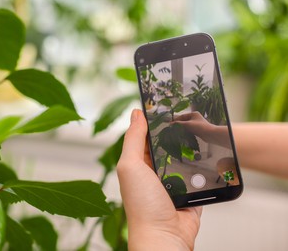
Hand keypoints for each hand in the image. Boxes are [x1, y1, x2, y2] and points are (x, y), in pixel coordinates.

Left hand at [117, 109, 201, 249]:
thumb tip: (136, 113)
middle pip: (167, 145)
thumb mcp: (131, 166)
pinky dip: (204, 167)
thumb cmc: (143, 205)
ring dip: (191, 149)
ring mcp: (173, 181)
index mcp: (137, 164)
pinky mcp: (190, 191)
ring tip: (202, 131)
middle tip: (187, 115)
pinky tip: (210, 155)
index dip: (153, 121)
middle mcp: (154, 171)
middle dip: (175, 133)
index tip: (165, 104)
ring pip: (184, 157)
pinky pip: (199, 174)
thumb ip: (133, 139)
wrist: (165, 237)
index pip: (145, 136)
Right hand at [174, 112, 229, 147]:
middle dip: (178, 124)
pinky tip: (181, 134)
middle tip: (172, 128)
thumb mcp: (187, 124)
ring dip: (181, 128)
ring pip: (186, 125)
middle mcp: (195, 118)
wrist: (210, 134)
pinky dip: (185, 131)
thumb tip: (170, 124)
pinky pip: (189, 129)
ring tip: (175, 131)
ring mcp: (196, 123)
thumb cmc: (199, 127)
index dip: (176, 120)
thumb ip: (179, 124)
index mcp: (193, 114)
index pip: (182, 116)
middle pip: (184, 120)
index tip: (170, 124)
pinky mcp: (197, 129)